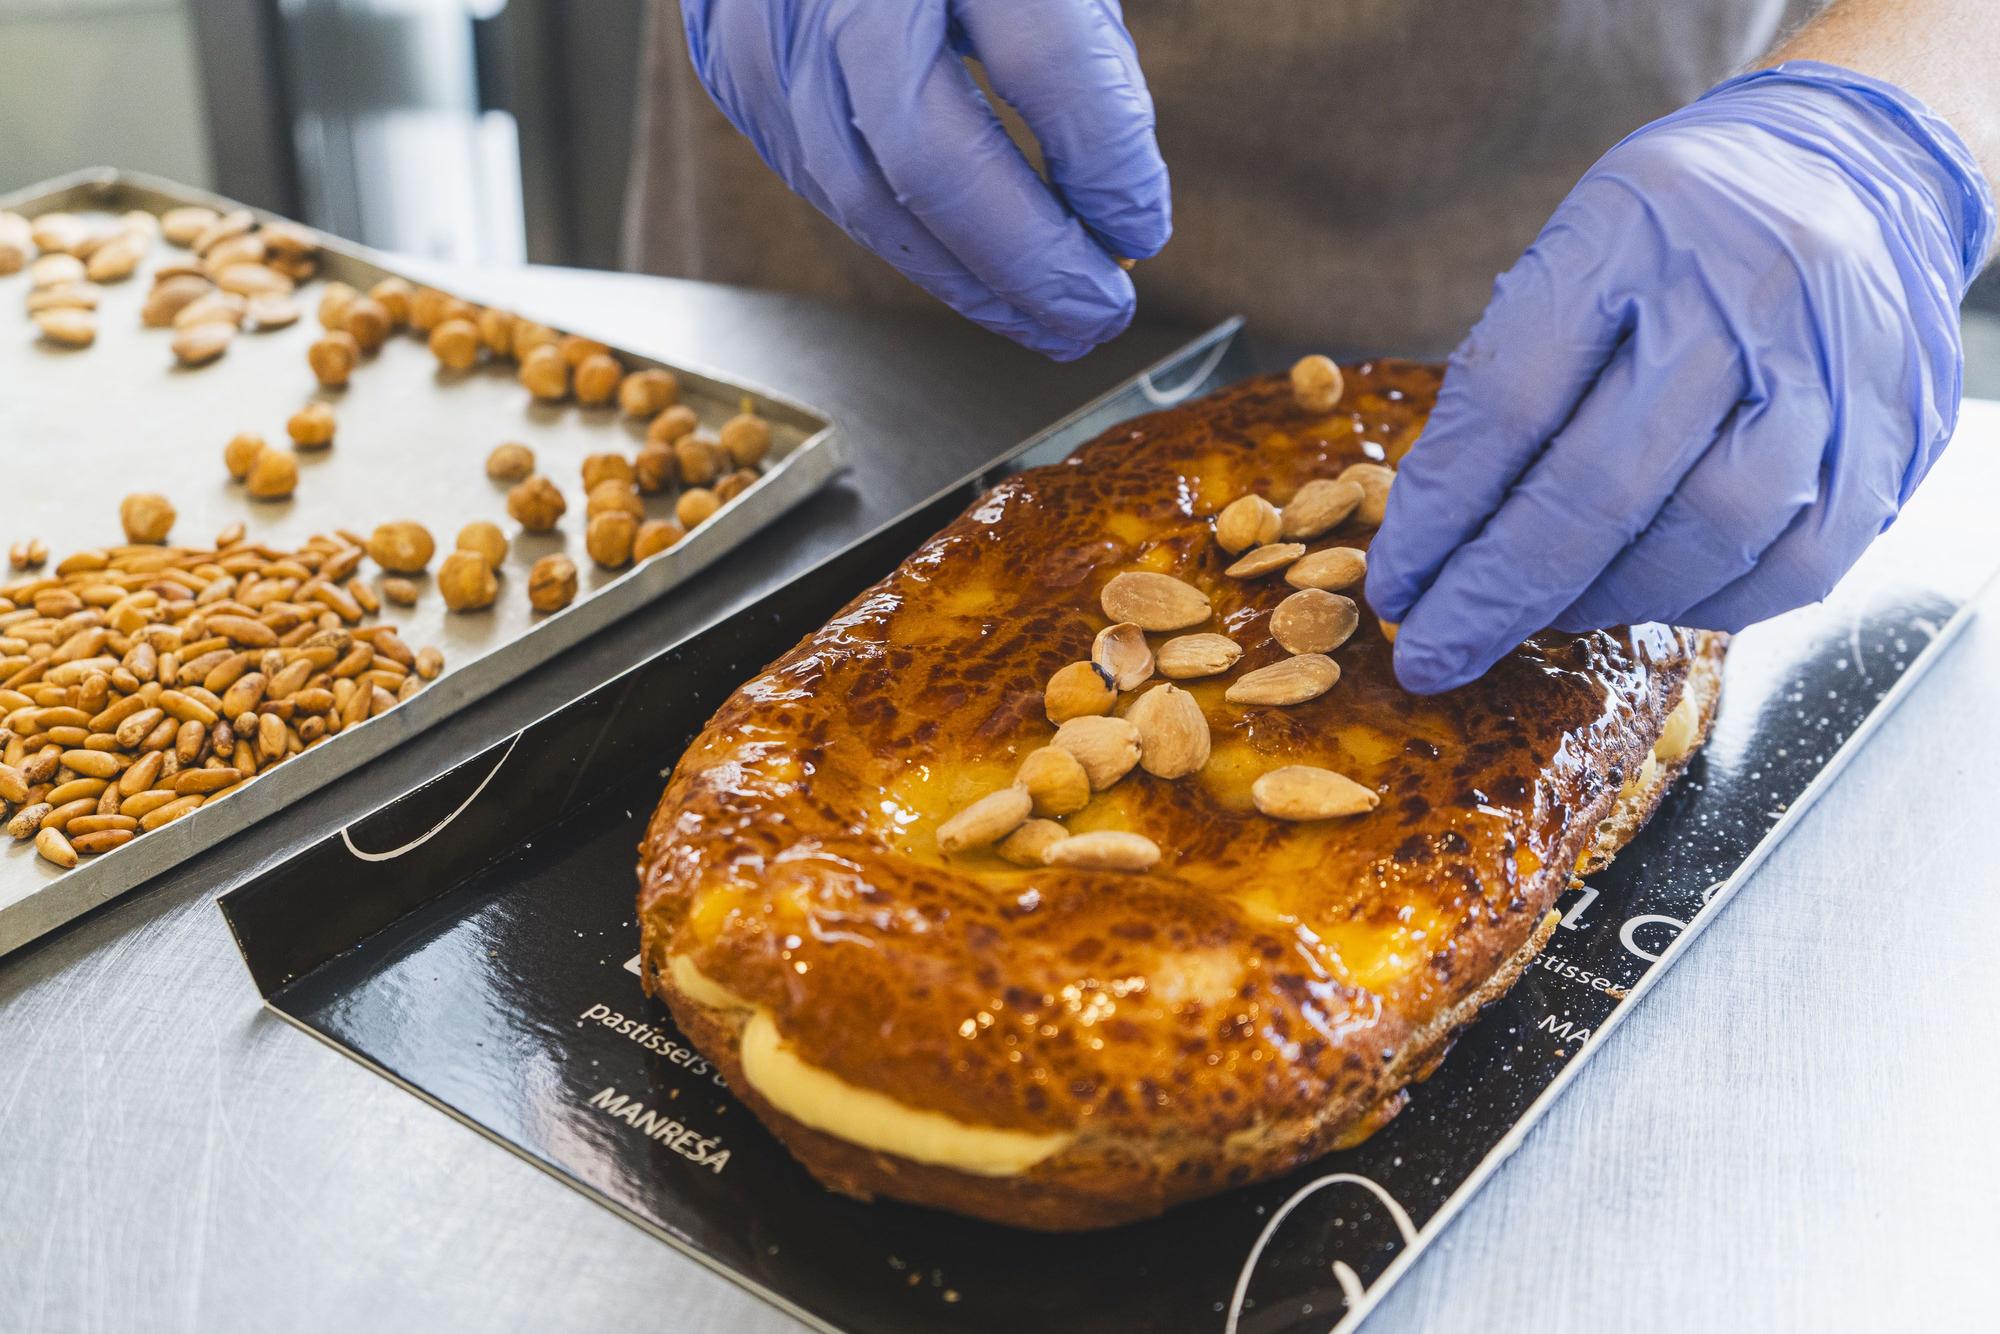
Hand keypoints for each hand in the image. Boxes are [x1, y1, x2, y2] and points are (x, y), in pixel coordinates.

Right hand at [680, 0, 1170, 359]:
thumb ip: (1080, 56)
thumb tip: (1115, 205)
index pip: (1044, 66)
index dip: (1105, 167)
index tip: (1143, 230)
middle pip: (936, 160)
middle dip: (1027, 263)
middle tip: (1098, 314)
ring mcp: (773, 32)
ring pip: (866, 199)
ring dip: (966, 281)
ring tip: (1042, 320)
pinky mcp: (736, 69)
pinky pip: (823, 185)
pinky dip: (906, 240)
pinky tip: (964, 267)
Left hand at [1366, 62, 1994, 693]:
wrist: (1863, 164)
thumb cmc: (1686, 228)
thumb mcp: (1582, 247)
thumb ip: (1515, 375)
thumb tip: (1437, 536)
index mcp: (1637, 227)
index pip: (1511, 397)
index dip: (1439, 511)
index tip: (1394, 584)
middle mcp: (1747, 291)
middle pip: (1599, 486)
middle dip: (1496, 593)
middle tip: (1432, 651)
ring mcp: (1836, 367)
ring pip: (1703, 537)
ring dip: (1602, 601)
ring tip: (1543, 613)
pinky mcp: (1897, 435)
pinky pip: (1794, 564)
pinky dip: (1706, 603)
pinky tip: (1650, 595)